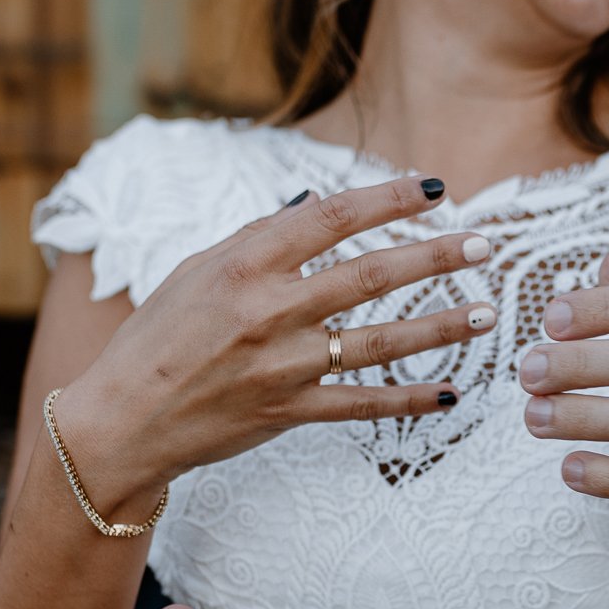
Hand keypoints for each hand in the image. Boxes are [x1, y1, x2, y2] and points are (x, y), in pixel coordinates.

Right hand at [53, 179, 497, 516]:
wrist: (122, 420)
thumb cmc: (158, 336)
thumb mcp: (197, 270)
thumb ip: (259, 237)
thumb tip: (314, 201)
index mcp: (244, 263)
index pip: (331, 217)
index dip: (386, 199)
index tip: (433, 188)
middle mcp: (268, 311)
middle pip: (369, 276)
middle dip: (433, 257)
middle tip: (483, 245)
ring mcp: (283, 366)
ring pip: (379, 342)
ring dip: (440, 326)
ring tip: (485, 312)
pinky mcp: (290, 412)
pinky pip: (363, 405)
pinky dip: (411, 402)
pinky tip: (452, 393)